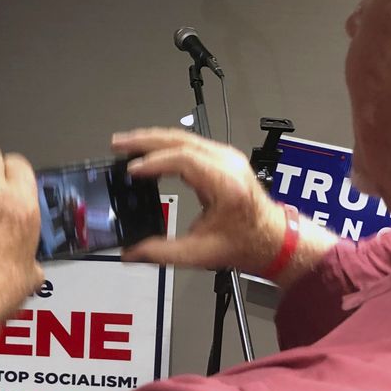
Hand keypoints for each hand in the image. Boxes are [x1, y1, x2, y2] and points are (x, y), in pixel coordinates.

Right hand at [111, 127, 329, 281]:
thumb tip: (131, 252)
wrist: (272, 239)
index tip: (132, 170)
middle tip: (118, 145)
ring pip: (184, 137)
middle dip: (144, 141)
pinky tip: (148, 149)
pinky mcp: (222, 158)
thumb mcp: (199, 253)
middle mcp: (228, 164)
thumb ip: (161, 253)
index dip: (154, 162)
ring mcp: (226, 157)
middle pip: (180, 140)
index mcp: (225, 185)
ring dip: (152, 139)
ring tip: (126, 145)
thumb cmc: (246, 243)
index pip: (184, 159)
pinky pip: (190, 142)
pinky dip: (165, 144)